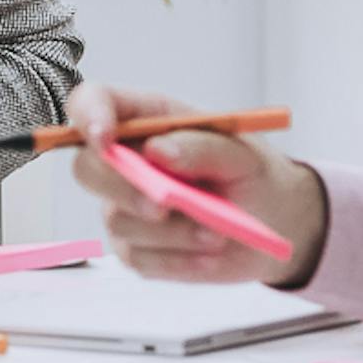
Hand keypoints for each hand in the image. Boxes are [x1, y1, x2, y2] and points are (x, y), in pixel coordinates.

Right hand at [65, 84, 328, 284]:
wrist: (275, 225)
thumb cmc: (254, 175)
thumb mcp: (243, 154)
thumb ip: (202, 146)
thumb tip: (157, 150)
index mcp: (148, 120)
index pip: (93, 103)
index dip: (87, 116)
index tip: (103, 139)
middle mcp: (127, 161)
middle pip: (87, 167)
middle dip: (122, 188)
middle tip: (164, 207)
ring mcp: (124, 206)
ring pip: (118, 220)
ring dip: (171, 232)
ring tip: (217, 232)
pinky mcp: (135, 248)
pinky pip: (140, 258)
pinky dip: (180, 259)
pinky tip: (209, 253)